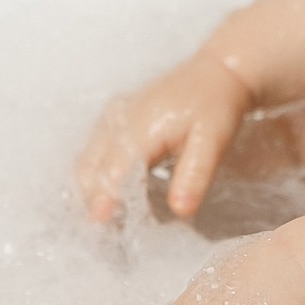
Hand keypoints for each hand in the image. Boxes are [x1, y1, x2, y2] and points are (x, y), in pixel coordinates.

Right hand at [74, 51, 254, 221]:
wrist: (217, 72)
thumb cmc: (216, 106)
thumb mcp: (214, 141)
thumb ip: (195, 175)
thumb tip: (180, 211)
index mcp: (141, 127)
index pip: (114, 171)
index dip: (105, 199)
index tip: (99, 225)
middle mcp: (119, 120)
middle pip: (91, 167)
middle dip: (91, 199)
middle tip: (101, 232)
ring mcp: (113, 116)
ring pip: (87, 159)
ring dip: (88, 188)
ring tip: (102, 218)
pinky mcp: (115, 117)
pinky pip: (93, 149)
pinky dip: (92, 174)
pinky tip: (104, 194)